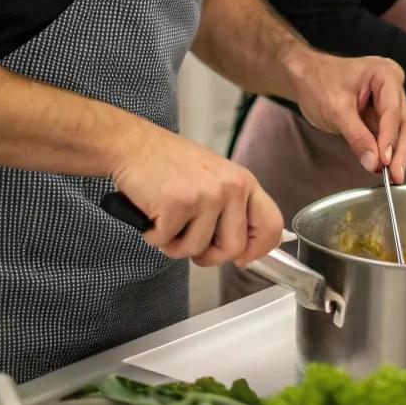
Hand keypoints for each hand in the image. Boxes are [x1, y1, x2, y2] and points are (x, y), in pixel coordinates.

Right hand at [108, 120, 282, 267]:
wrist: (134, 145)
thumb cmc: (170, 164)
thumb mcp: (215, 179)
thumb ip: (232, 208)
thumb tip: (245, 251)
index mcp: (243, 182)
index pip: (271, 225)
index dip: (258, 250)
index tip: (242, 259)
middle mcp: (231, 187)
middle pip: (234, 248)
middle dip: (208, 255)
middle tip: (188, 239)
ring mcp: (206, 196)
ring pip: (196, 250)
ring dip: (174, 243)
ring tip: (167, 215)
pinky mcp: (178, 204)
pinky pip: (166, 243)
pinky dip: (153, 235)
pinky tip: (152, 211)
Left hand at [290, 50, 405, 182]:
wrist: (304, 77)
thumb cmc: (318, 83)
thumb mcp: (335, 110)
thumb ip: (357, 136)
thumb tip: (374, 163)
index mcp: (385, 74)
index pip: (392, 111)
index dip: (390, 138)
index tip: (385, 162)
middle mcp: (393, 84)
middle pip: (403, 121)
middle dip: (399, 149)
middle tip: (395, 176)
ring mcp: (389, 98)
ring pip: (400, 129)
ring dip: (396, 153)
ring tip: (393, 176)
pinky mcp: (381, 112)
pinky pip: (389, 133)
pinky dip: (387, 150)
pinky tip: (385, 167)